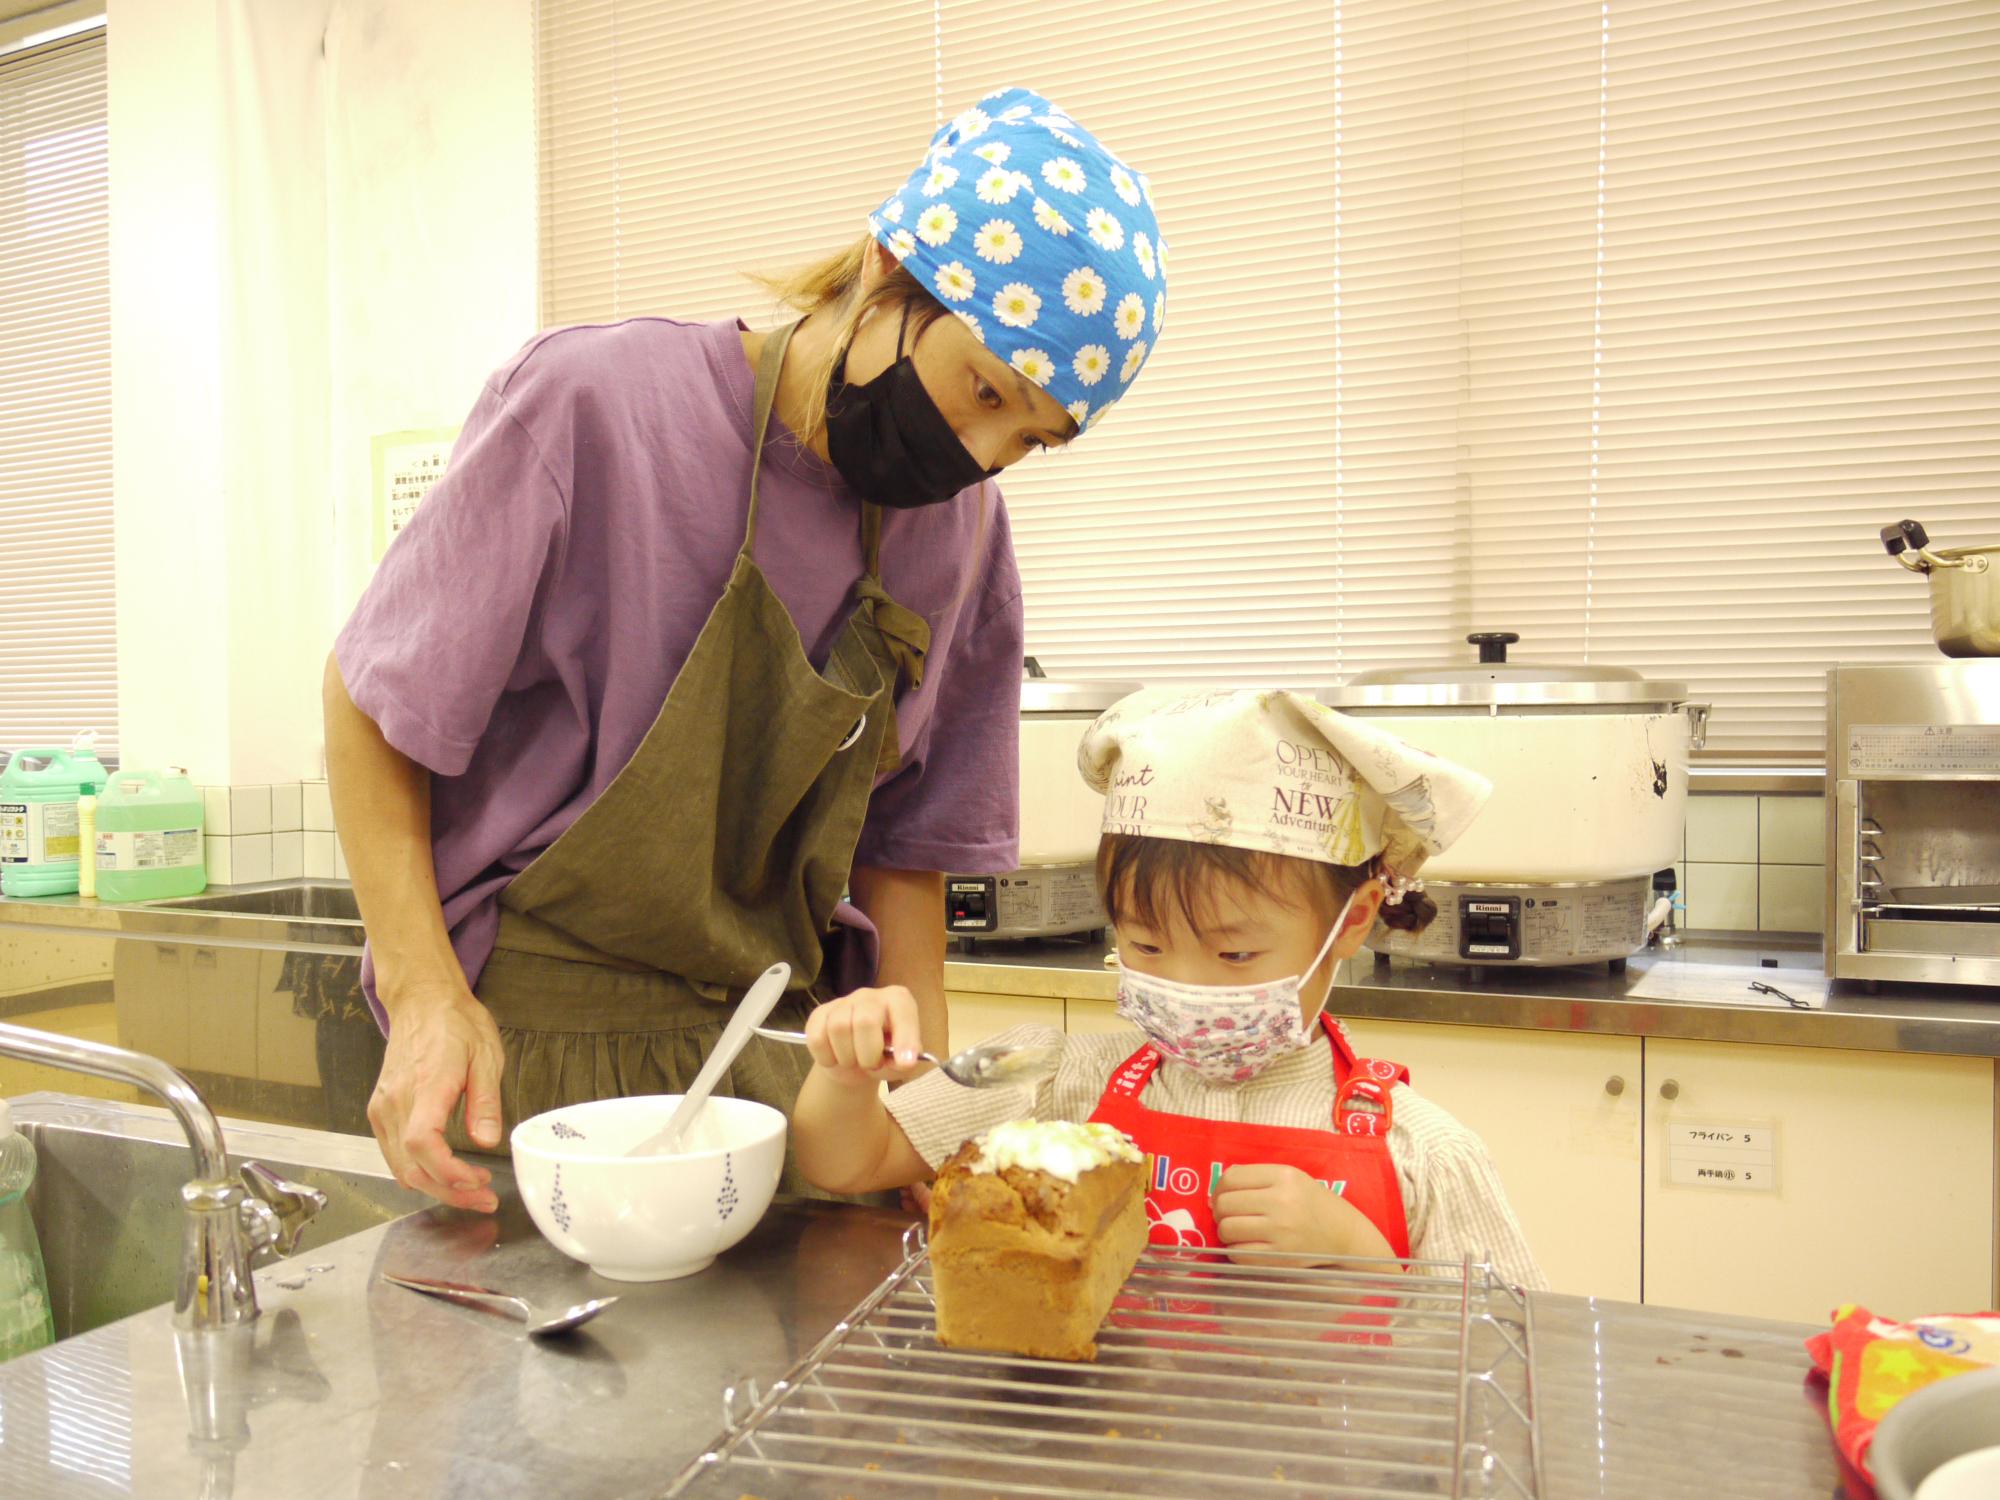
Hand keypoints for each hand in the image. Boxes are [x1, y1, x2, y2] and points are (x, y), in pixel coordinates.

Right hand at [368, 979, 504, 1212]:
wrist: (421, 1001)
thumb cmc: (456, 1023)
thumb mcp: (486, 1056)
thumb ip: (485, 1101)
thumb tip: (486, 1140)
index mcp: (426, 1085)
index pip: (422, 1144)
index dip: (447, 1173)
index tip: (477, 1182)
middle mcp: (396, 1101)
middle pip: (411, 1166)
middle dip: (448, 1191)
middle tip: (483, 1199)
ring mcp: (383, 1107)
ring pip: (399, 1166)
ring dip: (434, 1185)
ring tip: (470, 1190)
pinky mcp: (380, 1110)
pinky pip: (392, 1153)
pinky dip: (417, 1171)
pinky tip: (443, 1172)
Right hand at [803, 985, 927, 1088]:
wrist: (855, 1061)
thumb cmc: (885, 1056)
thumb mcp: (901, 1063)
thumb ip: (906, 1063)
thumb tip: (905, 1062)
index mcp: (898, 1001)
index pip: (902, 1013)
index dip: (904, 1038)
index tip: (905, 1063)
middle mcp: (870, 996)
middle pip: (865, 1021)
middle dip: (868, 1053)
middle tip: (871, 1064)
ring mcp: (843, 1002)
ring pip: (838, 1028)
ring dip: (846, 1057)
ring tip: (853, 1062)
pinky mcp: (819, 1013)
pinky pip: (817, 1037)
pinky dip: (826, 1057)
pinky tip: (835, 1058)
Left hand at [1213, 1163, 1395, 1267]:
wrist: (1345, 1235)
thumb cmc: (1312, 1205)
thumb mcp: (1290, 1179)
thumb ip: (1255, 1180)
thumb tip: (1214, 1197)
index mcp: (1284, 1176)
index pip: (1231, 1178)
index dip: (1219, 1189)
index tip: (1223, 1198)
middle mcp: (1281, 1201)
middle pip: (1225, 1204)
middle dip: (1220, 1212)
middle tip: (1230, 1217)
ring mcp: (1281, 1230)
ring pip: (1227, 1229)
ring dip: (1226, 1232)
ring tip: (1239, 1232)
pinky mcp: (1280, 1257)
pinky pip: (1238, 1254)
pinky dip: (1236, 1251)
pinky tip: (1249, 1247)